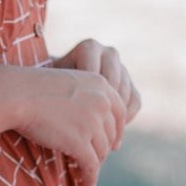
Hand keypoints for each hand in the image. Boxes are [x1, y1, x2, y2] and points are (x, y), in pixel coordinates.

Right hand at [12, 55, 130, 185]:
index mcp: (100, 84)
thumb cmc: (32, 89)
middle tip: (95, 161)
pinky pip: (91, 166)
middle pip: (110, 134)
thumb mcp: (68, 84)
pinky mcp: (80, 142)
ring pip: (101, 151)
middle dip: (103, 149)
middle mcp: (102, 102)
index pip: (120, 112)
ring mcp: (92, 123)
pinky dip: (90, 178)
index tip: (113, 145)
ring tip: (86, 174)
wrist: (17, 94)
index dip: (117, 131)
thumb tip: (91, 121)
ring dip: (95, 165)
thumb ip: (84, 97)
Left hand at [48, 39, 141, 155]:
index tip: (76, 122)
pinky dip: (126, 118)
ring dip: (114, 118)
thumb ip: (57, 91)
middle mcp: (108, 53)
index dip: (87, 102)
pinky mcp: (130, 82)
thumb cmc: (50, 87)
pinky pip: (134, 102)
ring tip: (99, 137)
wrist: (60, 85)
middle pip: (113, 85)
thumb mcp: (52, 86)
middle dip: (103, 112)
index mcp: (89, 48)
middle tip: (91, 132)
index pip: (95, 75)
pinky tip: (111, 133)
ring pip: (125, 94)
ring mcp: (122, 67)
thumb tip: (60, 109)